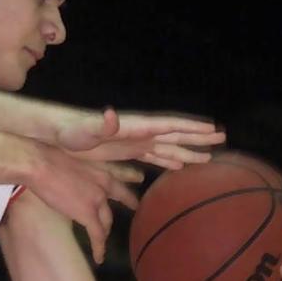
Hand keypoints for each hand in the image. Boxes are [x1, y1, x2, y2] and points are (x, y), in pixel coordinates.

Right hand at [28, 142, 142, 263]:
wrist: (40, 164)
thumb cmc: (47, 158)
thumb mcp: (73, 160)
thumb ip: (81, 172)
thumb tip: (73, 180)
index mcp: (101, 170)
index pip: (121, 184)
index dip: (127, 194)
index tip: (136, 198)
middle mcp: (106, 185)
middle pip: (118, 203)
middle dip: (121, 213)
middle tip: (124, 222)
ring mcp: (98, 200)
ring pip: (107, 222)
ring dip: (104, 233)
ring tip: (103, 242)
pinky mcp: (88, 214)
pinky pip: (97, 236)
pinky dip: (99, 248)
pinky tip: (99, 258)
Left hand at [59, 108, 225, 169]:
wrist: (58, 134)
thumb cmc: (70, 133)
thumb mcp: (85, 130)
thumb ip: (100, 125)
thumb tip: (111, 114)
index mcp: (135, 127)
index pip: (169, 125)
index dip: (190, 127)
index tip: (213, 129)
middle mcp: (139, 133)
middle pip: (175, 134)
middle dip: (198, 137)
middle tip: (223, 139)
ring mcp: (134, 142)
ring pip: (167, 146)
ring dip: (187, 151)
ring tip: (209, 157)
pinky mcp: (125, 152)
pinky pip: (152, 157)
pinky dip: (167, 160)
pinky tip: (178, 165)